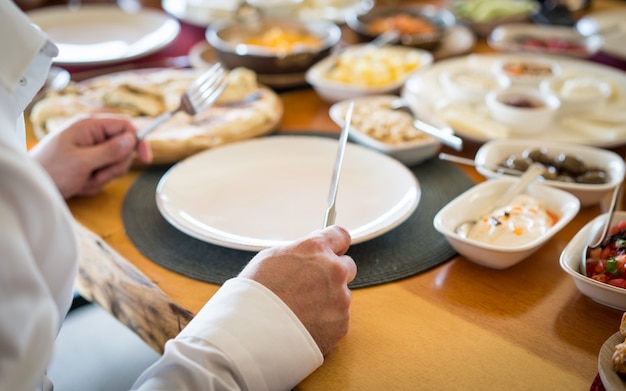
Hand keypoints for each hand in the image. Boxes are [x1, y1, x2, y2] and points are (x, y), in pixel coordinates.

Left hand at [30, 115, 151, 198]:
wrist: (32, 186)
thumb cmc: (50, 170)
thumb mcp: (82, 161)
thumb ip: (109, 150)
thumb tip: (131, 140)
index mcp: (89, 127)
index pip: (125, 126)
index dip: (138, 141)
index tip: (145, 158)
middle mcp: (92, 136)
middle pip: (123, 148)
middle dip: (114, 166)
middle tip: (98, 174)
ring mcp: (91, 151)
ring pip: (115, 164)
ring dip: (103, 176)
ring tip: (84, 180)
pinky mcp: (89, 164)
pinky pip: (105, 174)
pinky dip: (95, 183)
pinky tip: (79, 184)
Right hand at [238, 225, 356, 355]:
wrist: (251, 332)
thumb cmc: (254, 294)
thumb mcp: (271, 258)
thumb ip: (299, 254)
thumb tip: (309, 254)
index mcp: (315, 249)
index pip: (340, 236)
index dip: (335, 244)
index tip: (333, 249)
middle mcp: (333, 270)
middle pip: (347, 266)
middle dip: (333, 274)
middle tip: (312, 285)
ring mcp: (340, 298)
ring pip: (341, 295)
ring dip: (328, 300)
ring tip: (300, 311)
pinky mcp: (341, 324)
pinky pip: (338, 319)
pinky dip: (326, 322)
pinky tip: (304, 324)